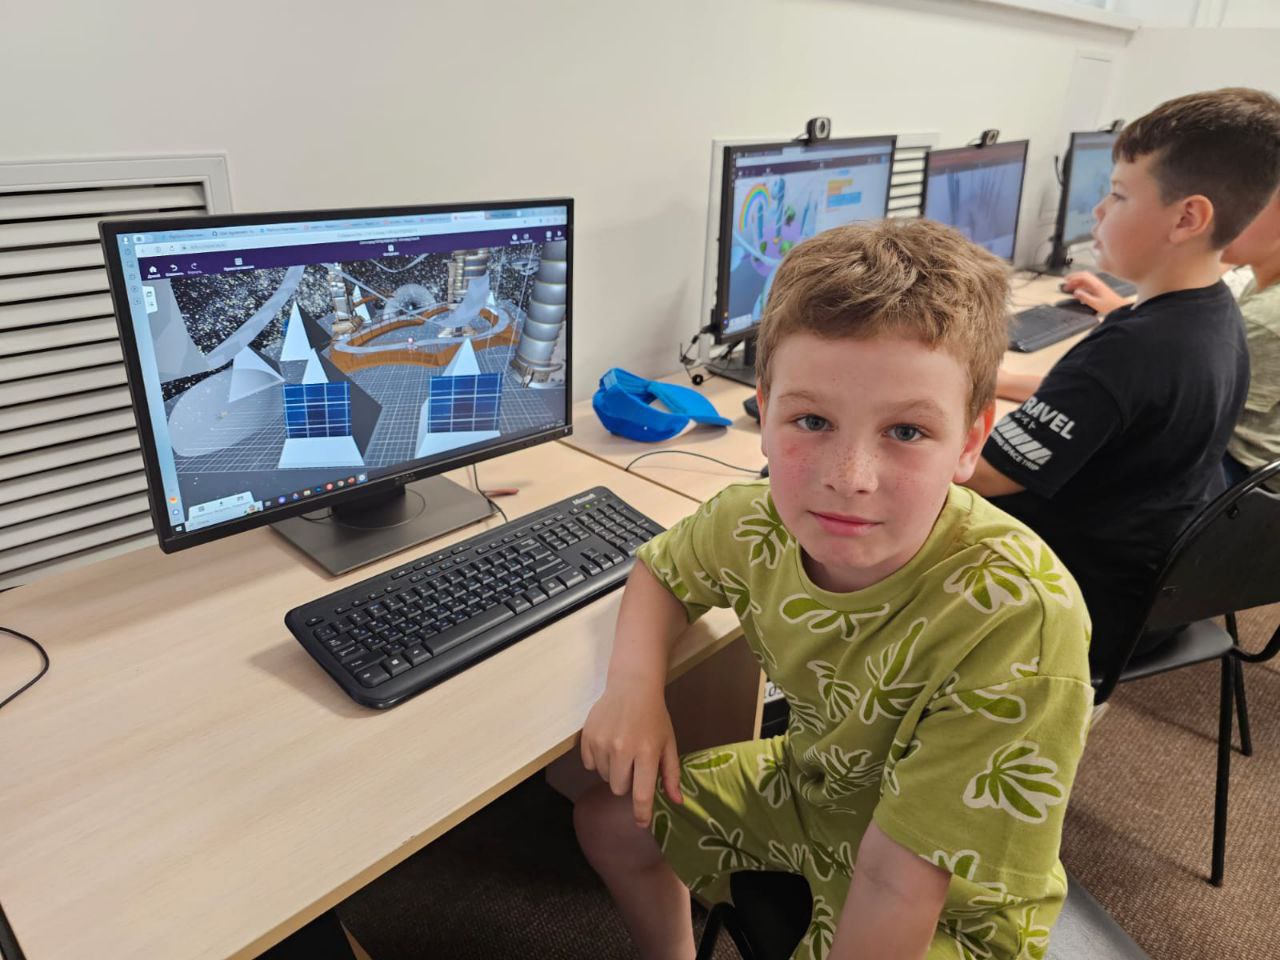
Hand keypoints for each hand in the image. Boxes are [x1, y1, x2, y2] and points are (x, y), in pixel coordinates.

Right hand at [581, 682, 682, 827]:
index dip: (641, 813)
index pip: (641, 794)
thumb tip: (677, 802)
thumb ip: (671, 774)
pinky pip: (590, 765)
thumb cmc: (654, 716)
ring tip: (622, 749)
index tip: (641, 823)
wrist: (632, 686)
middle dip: (627, 782)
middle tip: (634, 764)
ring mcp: (603, 743)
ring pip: (604, 777)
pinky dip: (598, 760)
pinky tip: (608, 744)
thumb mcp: (669, 743)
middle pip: (619, 789)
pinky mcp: (588, 737)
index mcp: (647, 752)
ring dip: (613, 770)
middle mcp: (623, 749)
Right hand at [1062, 271, 1127, 315]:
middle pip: (1084, 276)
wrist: (1120, 308)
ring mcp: (1099, 286)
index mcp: (1097, 285)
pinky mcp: (1100, 290)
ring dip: (1077, 282)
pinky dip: (1081, 287)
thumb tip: (1076, 292)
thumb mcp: (1095, 303)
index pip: (1083, 276)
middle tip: (1065, 282)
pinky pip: (1088, 286)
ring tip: (1069, 287)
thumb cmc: (1110, 306)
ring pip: (1086, 281)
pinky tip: (1078, 292)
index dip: (1074, 277)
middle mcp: (1098, 284)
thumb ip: (1085, 297)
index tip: (1066, 280)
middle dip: (1074, 278)